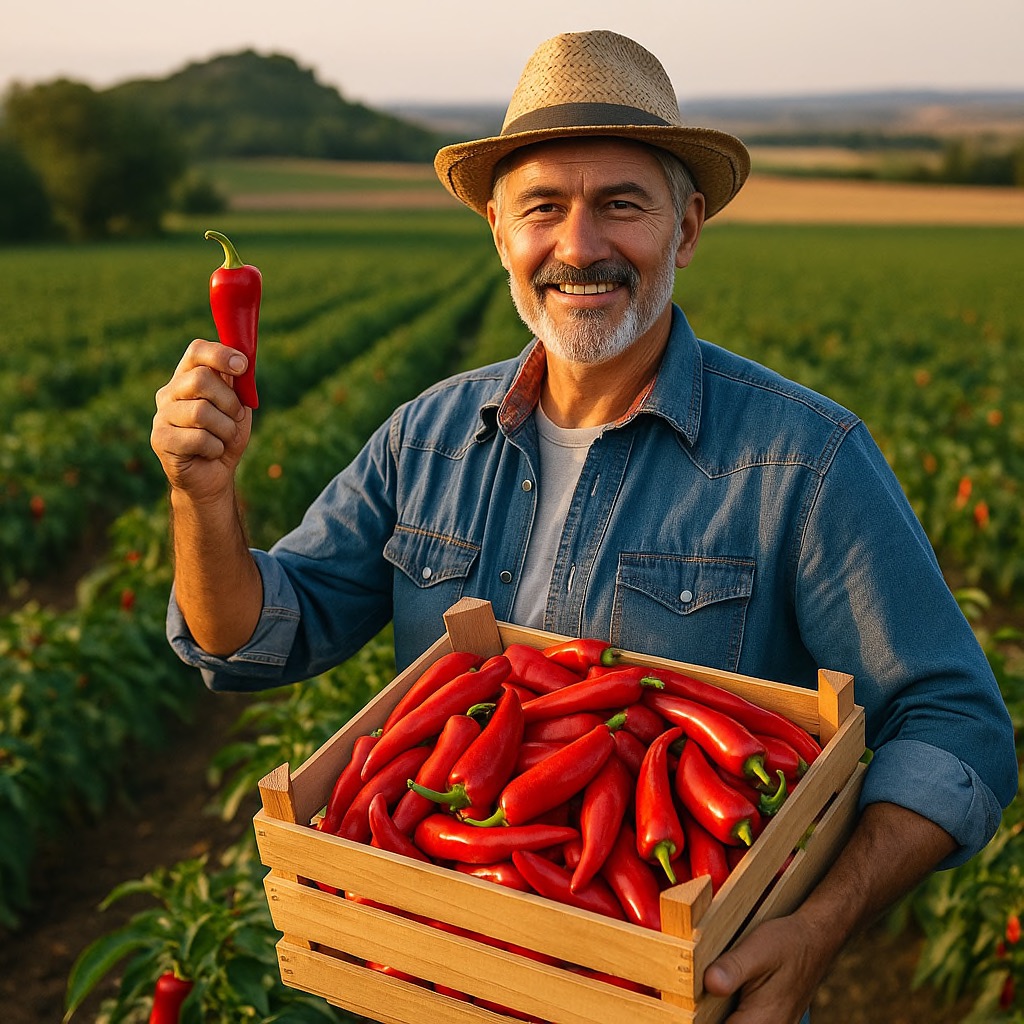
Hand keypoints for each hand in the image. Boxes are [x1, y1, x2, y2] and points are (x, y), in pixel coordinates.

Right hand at [151, 339, 252, 501]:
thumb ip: (238, 384)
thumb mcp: (237, 408)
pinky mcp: (160, 439)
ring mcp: (161, 415)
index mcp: (187, 378)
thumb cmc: (225, 437)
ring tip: (223, 439)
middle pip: (200, 379)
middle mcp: (169, 392)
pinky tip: (210, 452)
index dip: (220, 354)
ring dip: (225, 429)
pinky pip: (198, 438)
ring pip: (201, 412)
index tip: (242, 365)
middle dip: (229, 401)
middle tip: (235, 417)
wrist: (213, 475)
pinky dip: (215, 448)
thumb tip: (243, 360)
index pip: (196, 351)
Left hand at [703, 913, 828, 1023]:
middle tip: (697, 998)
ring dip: (720, 1014)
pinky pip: (746, 1021)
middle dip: (709, 1016)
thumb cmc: (787, 943)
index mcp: (762, 1020)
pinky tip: (725, 996)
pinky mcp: (773, 1020)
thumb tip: (709, 983)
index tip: (689, 1009)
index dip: (701, 1020)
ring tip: (712, 994)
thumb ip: (732, 968)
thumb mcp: (756, 949)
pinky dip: (732, 1013)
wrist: (814, 939)